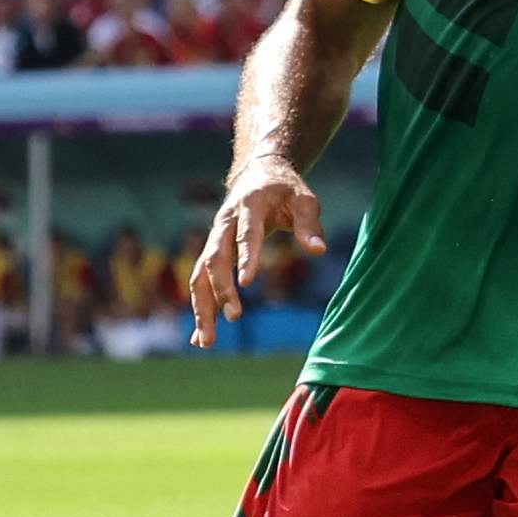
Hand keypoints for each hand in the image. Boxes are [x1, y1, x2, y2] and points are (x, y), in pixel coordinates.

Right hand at [187, 157, 324, 346]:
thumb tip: (319, 250)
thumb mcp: (305, 201)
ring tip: (206, 341)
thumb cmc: (286, 190)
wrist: (257, 175)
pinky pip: (201, 280)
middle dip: (220, 289)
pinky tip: (199, 336)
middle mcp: (223, 224)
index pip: (246, 234)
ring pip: (200, 274)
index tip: (247, 282)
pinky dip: (201, 307)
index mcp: (248, 207)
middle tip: (234, 317)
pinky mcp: (213, 251)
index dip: (246, 257)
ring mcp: (214, 239)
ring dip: (202, 307)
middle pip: (214, 258)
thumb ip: (310, 225)